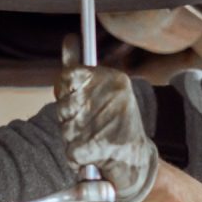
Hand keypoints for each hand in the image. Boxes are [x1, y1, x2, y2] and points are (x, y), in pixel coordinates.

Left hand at [55, 36, 158, 201]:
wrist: (138, 163)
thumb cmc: (113, 126)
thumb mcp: (98, 92)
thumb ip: (78, 69)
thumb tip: (69, 38)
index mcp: (115, 79)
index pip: (68, 76)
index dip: (64, 92)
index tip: (74, 103)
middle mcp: (114, 96)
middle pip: (63, 105)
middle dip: (68, 120)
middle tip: (86, 126)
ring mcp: (111, 121)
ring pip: (66, 129)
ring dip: (72, 140)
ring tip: (90, 141)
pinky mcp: (105, 147)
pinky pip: (71, 151)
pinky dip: (76, 158)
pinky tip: (88, 157)